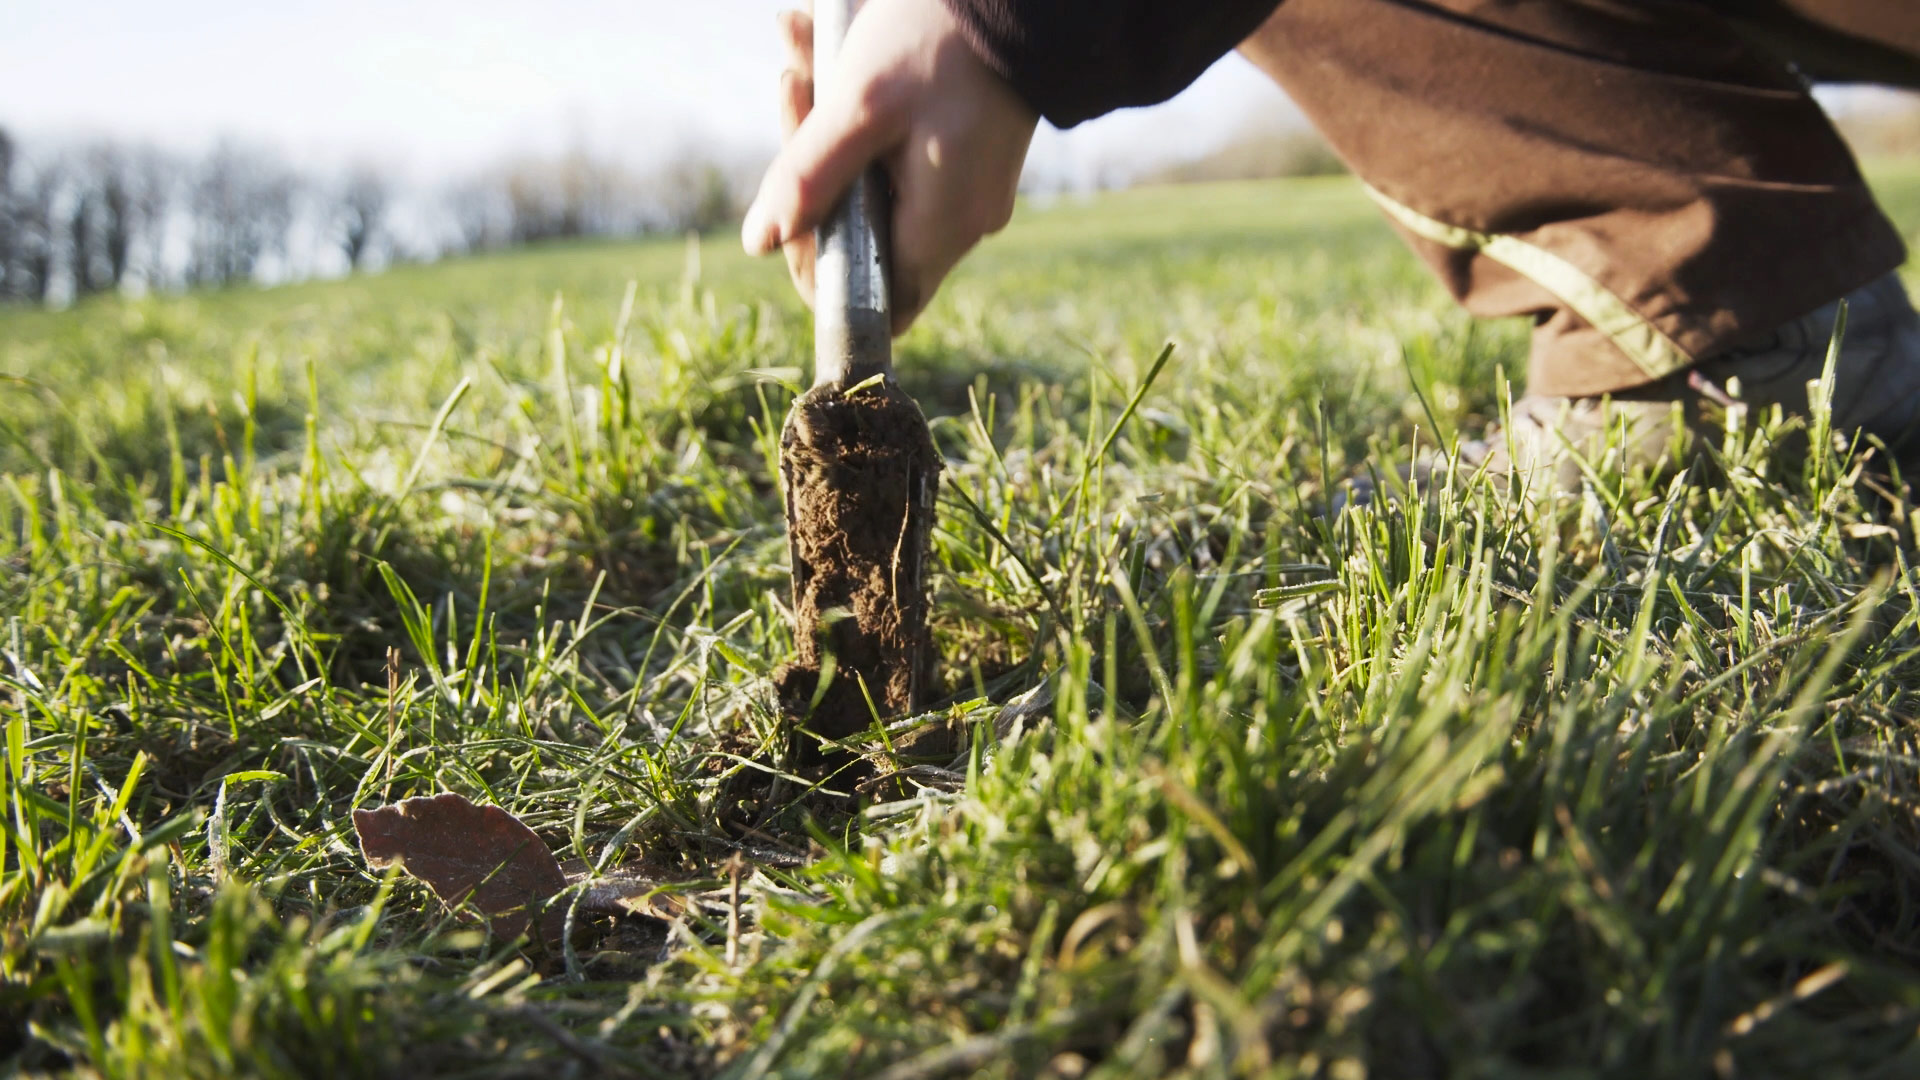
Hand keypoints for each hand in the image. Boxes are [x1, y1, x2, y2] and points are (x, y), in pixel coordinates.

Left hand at [743, 0, 1037, 334]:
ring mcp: (971, 188)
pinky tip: (835, 46)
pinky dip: (864, 112)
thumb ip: (808, 180)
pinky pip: (902, 153)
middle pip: (863, 232)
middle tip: (793, 82)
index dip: (819, 268)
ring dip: (829, 123)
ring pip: (875, 182)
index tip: (789, 204)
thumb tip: (759, 241)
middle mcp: (963, 222)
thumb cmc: (939, 41)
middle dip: (813, 166)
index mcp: (942, 227)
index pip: (870, 298)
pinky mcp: (972, 154)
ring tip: (804, 42)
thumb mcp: (859, 109)